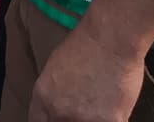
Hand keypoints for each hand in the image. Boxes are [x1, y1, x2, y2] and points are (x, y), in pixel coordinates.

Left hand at [29, 22, 144, 121]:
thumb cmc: (84, 44)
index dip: (50, 120)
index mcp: (42, 96)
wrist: (110, 39)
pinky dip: (115, 118)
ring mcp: (85, 119)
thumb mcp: (54, 68)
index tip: (57, 117)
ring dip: (93, 118)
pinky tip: (116, 106)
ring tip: (100, 103)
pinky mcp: (111, 121)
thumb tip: (59, 103)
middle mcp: (60, 111)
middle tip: (82, 108)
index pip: (37, 121)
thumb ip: (54, 91)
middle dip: (71, 118)